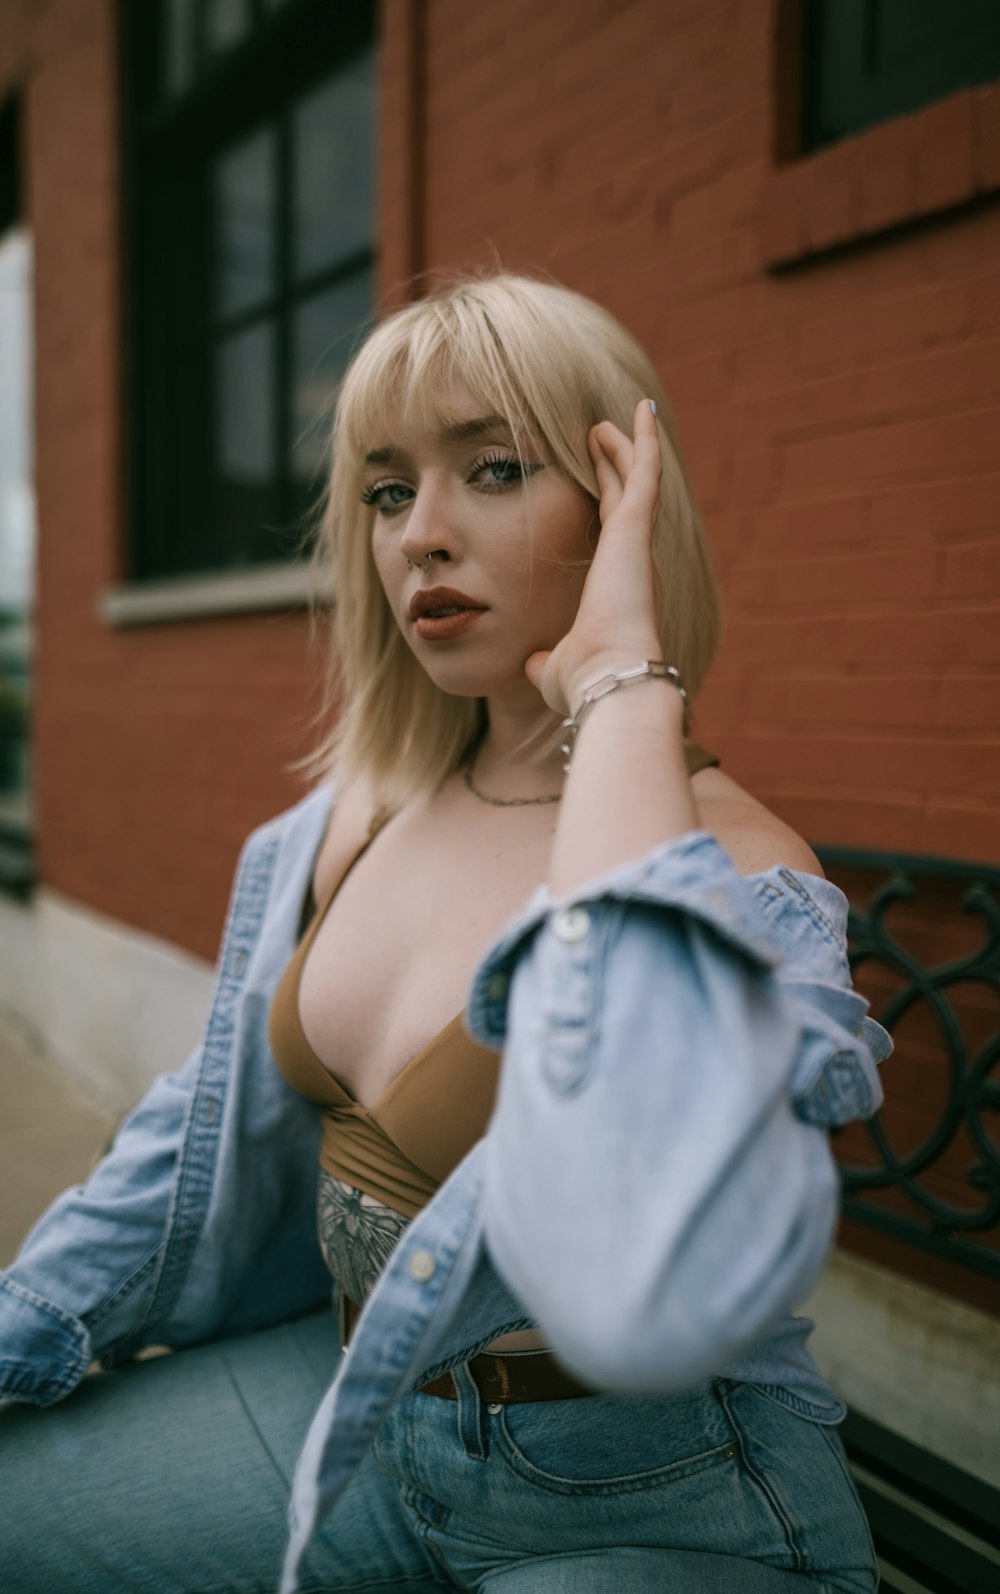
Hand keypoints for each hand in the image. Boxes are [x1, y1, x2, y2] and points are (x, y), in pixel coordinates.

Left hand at [524, 398, 662, 717]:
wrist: (609, 678)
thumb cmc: (583, 680)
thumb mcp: (553, 668)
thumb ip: (545, 660)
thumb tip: (534, 666)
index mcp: (611, 586)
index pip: (606, 534)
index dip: (600, 504)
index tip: (591, 482)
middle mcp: (629, 560)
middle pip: (622, 500)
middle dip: (612, 467)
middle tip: (600, 436)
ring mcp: (636, 541)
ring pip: (635, 480)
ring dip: (625, 447)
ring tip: (611, 418)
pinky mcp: (636, 527)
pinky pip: (645, 471)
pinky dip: (645, 440)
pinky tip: (641, 409)